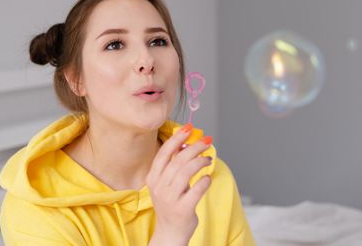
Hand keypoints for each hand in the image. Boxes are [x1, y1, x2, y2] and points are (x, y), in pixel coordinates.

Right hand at [146, 124, 212, 242]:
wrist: (170, 232)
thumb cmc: (171, 203)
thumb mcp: (166, 183)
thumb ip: (174, 164)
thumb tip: (186, 142)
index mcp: (153, 177)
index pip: (164, 153)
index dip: (177, 138)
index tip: (189, 128)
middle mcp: (159, 187)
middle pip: (178, 160)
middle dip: (194, 147)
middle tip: (206, 141)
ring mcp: (170, 199)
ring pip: (187, 171)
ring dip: (201, 161)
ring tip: (208, 159)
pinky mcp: (183, 209)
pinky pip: (197, 189)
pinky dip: (205, 180)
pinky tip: (208, 178)